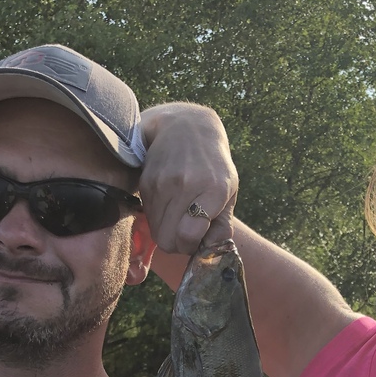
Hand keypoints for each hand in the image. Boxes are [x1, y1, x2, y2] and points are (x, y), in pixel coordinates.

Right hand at [139, 103, 237, 254]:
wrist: (185, 127)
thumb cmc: (212, 164)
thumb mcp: (229, 189)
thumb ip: (223, 223)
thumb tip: (214, 249)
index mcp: (212, 188)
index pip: (188, 235)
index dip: (190, 245)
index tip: (196, 238)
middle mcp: (185, 185)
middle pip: (168, 240)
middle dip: (178, 243)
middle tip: (187, 231)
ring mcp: (162, 183)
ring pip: (156, 232)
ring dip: (167, 231)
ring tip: (179, 214)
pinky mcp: (146, 183)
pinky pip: (148, 217)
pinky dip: (158, 217)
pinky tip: (169, 202)